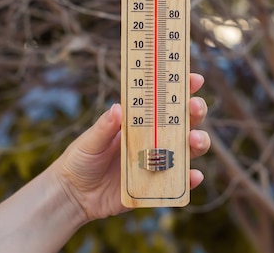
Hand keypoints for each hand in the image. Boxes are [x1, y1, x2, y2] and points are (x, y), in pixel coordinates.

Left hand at [49, 73, 209, 221]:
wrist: (74, 195)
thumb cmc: (81, 159)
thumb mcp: (90, 140)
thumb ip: (104, 126)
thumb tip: (118, 107)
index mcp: (139, 121)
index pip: (165, 101)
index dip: (183, 88)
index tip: (194, 79)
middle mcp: (153, 139)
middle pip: (184, 122)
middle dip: (195, 111)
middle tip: (195, 106)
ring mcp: (157, 161)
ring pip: (188, 149)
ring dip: (199, 142)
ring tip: (195, 139)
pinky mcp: (156, 185)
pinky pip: (179, 182)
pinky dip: (190, 179)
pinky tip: (194, 175)